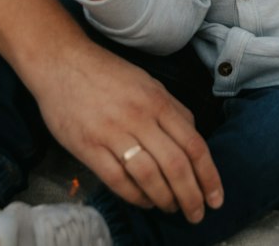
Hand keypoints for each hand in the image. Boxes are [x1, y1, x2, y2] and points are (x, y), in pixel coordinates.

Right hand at [33, 26, 223, 222]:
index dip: (209, 175)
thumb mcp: (147, 82)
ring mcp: (113, 133)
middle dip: (191, 196)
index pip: (193, 144)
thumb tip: (193, 137)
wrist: (62, 63)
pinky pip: (118, 181)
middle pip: (175, 165)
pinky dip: (136, 197)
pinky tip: (145, 202)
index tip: (216, 197)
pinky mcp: (88, 147)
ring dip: (165, 200)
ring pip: (149, 177)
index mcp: (157, 100)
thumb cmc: (107, 73)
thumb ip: (171, 108)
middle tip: (197, 215)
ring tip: (172, 209)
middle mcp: (139, 117)